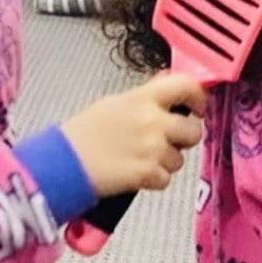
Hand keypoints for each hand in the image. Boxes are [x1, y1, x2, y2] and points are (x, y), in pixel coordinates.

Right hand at [61, 72, 205, 197]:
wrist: (62, 163)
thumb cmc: (82, 134)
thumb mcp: (115, 103)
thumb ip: (146, 95)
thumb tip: (166, 82)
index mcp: (143, 99)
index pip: (186, 86)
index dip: (198, 98)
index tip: (196, 107)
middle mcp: (152, 121)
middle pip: (193, 130)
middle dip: (184, 139)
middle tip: (168, 141)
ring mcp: (152, 148)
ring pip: (179, 159)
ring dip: (165, 162)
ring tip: (139, 158)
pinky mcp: (148, 173)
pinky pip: (166, 179)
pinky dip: (152, 180)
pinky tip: (133, 172)